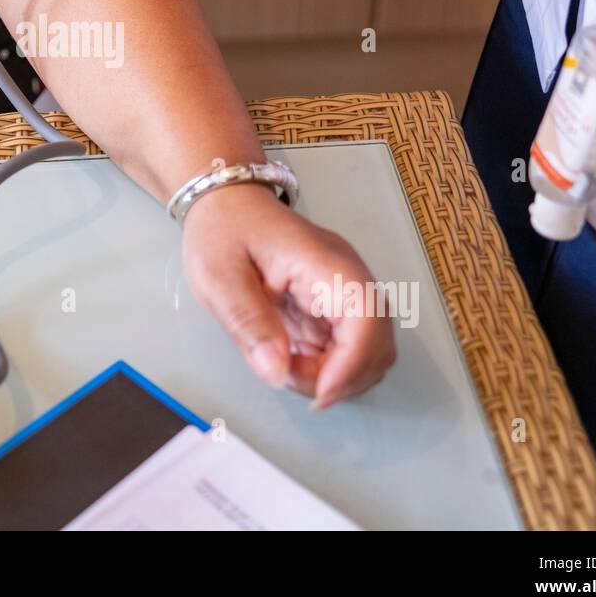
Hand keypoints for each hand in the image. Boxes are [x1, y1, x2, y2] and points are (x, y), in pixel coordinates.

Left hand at [181, 184, 395, 407]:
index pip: (366, 318)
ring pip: (368, 352)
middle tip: (287, 375)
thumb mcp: (218, 276)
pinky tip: (291, 358)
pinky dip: (326, 367)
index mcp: (324, 262)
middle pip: (377, 343)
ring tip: (286, 365)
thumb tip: (276, 373)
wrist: (226, 203)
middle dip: (340, 377)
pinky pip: (347, 348)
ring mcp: (344, 292)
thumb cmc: (223, 230)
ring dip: (334, 376)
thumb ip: (247, 322)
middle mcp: (347, 276)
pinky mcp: (334, 305)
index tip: (315, 393)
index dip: (350, 366)